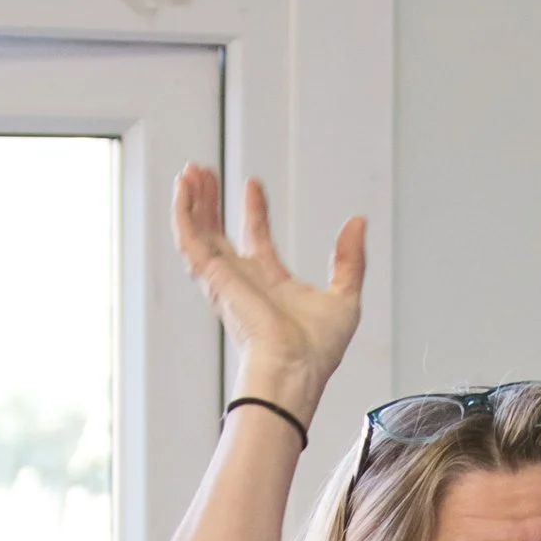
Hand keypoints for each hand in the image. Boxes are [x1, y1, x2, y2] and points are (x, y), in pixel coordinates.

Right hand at [173, 168, 365, 414]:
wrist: (293, 369)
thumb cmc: (315, 353)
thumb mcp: (345, 297)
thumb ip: (350, 260)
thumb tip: (358, 223)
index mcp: (272, 285)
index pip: (257, 240)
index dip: (255, 211)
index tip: (253, 185)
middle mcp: (245, 282)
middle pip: (220, 234)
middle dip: (213, 203)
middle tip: (206, 173)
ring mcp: (226, 280)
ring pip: (201, 232)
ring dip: (194, 201)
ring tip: (191, 171)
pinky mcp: (213, 278)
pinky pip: (190, 239)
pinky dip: (183, 213)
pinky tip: (184, 187)